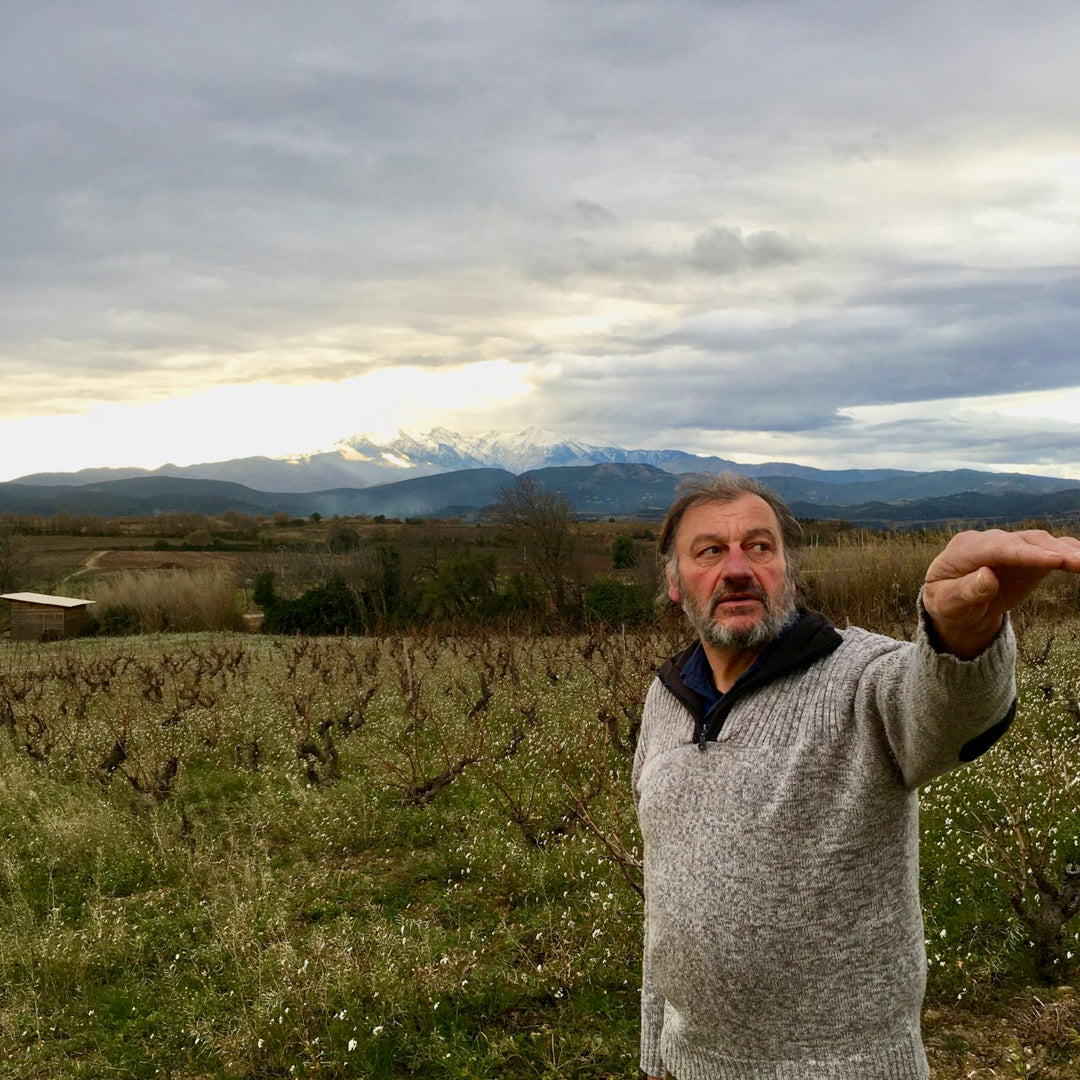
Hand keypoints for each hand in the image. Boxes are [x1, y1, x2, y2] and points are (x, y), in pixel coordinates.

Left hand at [923, 528, 1079, 658]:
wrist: (956, 604)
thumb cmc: (947, 602)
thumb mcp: (947, 603)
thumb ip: (965, 591)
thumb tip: (987, 577)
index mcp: (964, 548)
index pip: (998, 548)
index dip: (1027, 554)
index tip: (1054, 560)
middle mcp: (989, 541)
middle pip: (1024, 542)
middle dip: (1053, 551)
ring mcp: (1010, 546)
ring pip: (1041, 543)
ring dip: (1066, 551)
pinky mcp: (1028, 556)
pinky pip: (1051, 551)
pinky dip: (1069, 553)